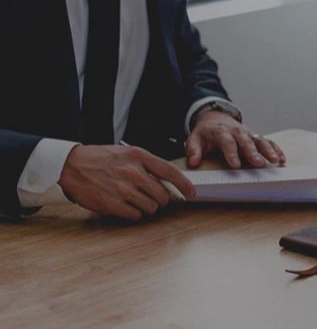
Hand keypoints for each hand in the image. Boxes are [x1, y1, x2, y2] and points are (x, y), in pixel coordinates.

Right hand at [59, 145, 195, 220]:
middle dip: (161, 200)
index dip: (184, 184)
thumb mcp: (126, 153)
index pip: (170, 172)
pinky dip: (133, 213)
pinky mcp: (112, 204)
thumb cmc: (100, 158)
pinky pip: (135, 215)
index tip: (191, 193)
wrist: (71, 166)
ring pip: (151, 207)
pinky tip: (125, 205)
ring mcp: (123, 189)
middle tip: (153, 197)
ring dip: (147, 207)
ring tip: (134, 199)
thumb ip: (146, 165)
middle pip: (162, 195)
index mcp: (138, 156)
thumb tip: (166, 181)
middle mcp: (133, 172)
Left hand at [186, 111, 285, 168]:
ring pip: (260, 141)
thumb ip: (193, 150)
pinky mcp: (255, 136)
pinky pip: (267, 141)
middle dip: (252, 153)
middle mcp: (237, 132)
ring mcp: (248, 134)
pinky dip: (275, 149)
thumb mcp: (194, 139)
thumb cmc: (205, 133)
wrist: (215, 118)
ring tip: (275, 161)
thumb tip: (193, 162)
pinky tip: (281, 159)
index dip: (231, 154)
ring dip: (268, 151)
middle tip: (258, 164)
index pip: (227, 143)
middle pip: (246, 142)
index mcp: (221, 132)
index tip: (235, 165)